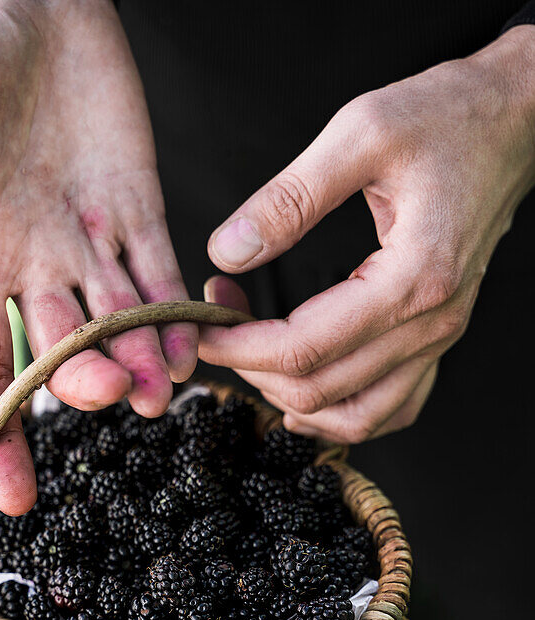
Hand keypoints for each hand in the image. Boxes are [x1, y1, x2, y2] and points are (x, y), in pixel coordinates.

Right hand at [0, 0, 195, 513]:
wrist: (34, 2)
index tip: (11, 494)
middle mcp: (31, 271)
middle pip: (56, 352)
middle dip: (82, 380)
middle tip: (110, 393)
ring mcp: (88, 248)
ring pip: (117, 325)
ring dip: (140, 362)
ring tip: (164, 389)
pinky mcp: (138, 215)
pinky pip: (162, 277)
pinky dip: (176, 313)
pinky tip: (195, 345)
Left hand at [201, 27, 534, 443]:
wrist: (514, 121)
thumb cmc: (447, 117)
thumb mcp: (361, 132)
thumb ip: (288, 198)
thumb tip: (227, 252)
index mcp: (412, 279)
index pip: (304, 349)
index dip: (240, 348)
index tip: (201, 327)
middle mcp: (431, 323)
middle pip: (321, 390)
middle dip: (252, 367)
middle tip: (218, 321)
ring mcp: (439, 338)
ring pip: (356, 416)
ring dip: (292, 401)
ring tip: (251, 361)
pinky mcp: (437, 337)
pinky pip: (392, 409)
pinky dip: (342, 415)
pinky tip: (304, 401)